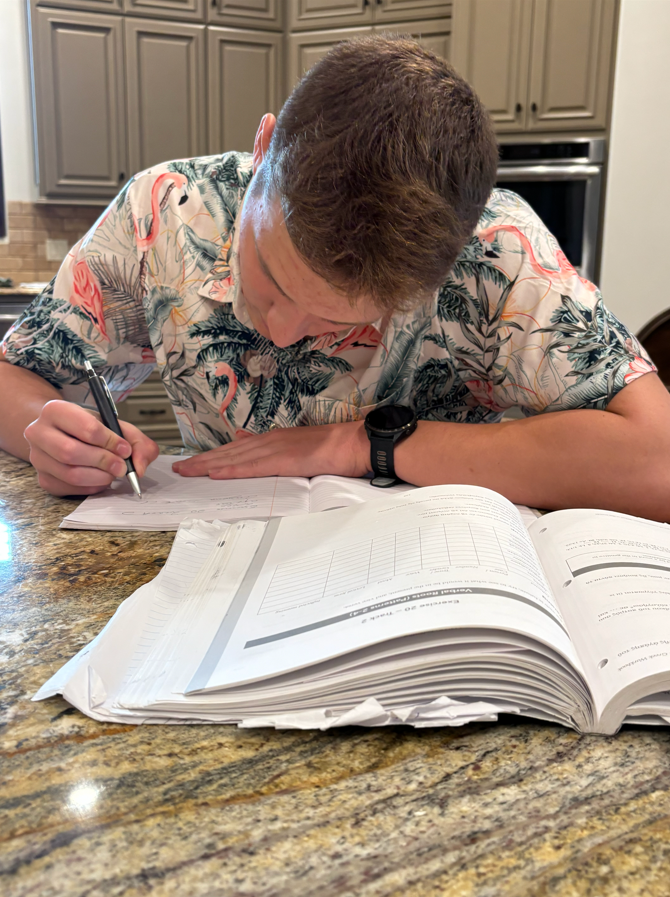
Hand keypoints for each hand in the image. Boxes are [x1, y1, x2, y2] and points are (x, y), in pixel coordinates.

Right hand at [24, 399, 158, 495]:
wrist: (62, 432)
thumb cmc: (88, 427)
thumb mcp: (114, 424)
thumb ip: (136, 441)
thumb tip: (139, 468)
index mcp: (56, 410)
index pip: (85, 428)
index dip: (110, 441)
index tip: (124, 449)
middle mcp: (39, 433)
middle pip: (71, 452)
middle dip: (104, 461)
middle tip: (121, 466)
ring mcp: (37, 458)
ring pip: (70, 474)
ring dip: (99, 477)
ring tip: (112, 472)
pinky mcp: (43, 479)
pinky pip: (70, 489)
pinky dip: (91, 487)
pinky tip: (100, 479)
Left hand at [173, 421, 370, 479]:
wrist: (354, 443)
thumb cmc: (333, 448)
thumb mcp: (297, 444)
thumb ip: (271, 446)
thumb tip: (244, 440)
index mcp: (273, 439)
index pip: (235, 449)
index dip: (212, 456)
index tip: (193, 462)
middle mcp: (270, 441)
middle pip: (228, 452)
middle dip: (201, 461)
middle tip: (179, 468)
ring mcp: (275, 449)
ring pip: (234, 458)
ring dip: (208, 465)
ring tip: (187, 471)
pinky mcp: (284, 460)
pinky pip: (252, 467)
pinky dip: (232, 470)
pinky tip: (216, 474)